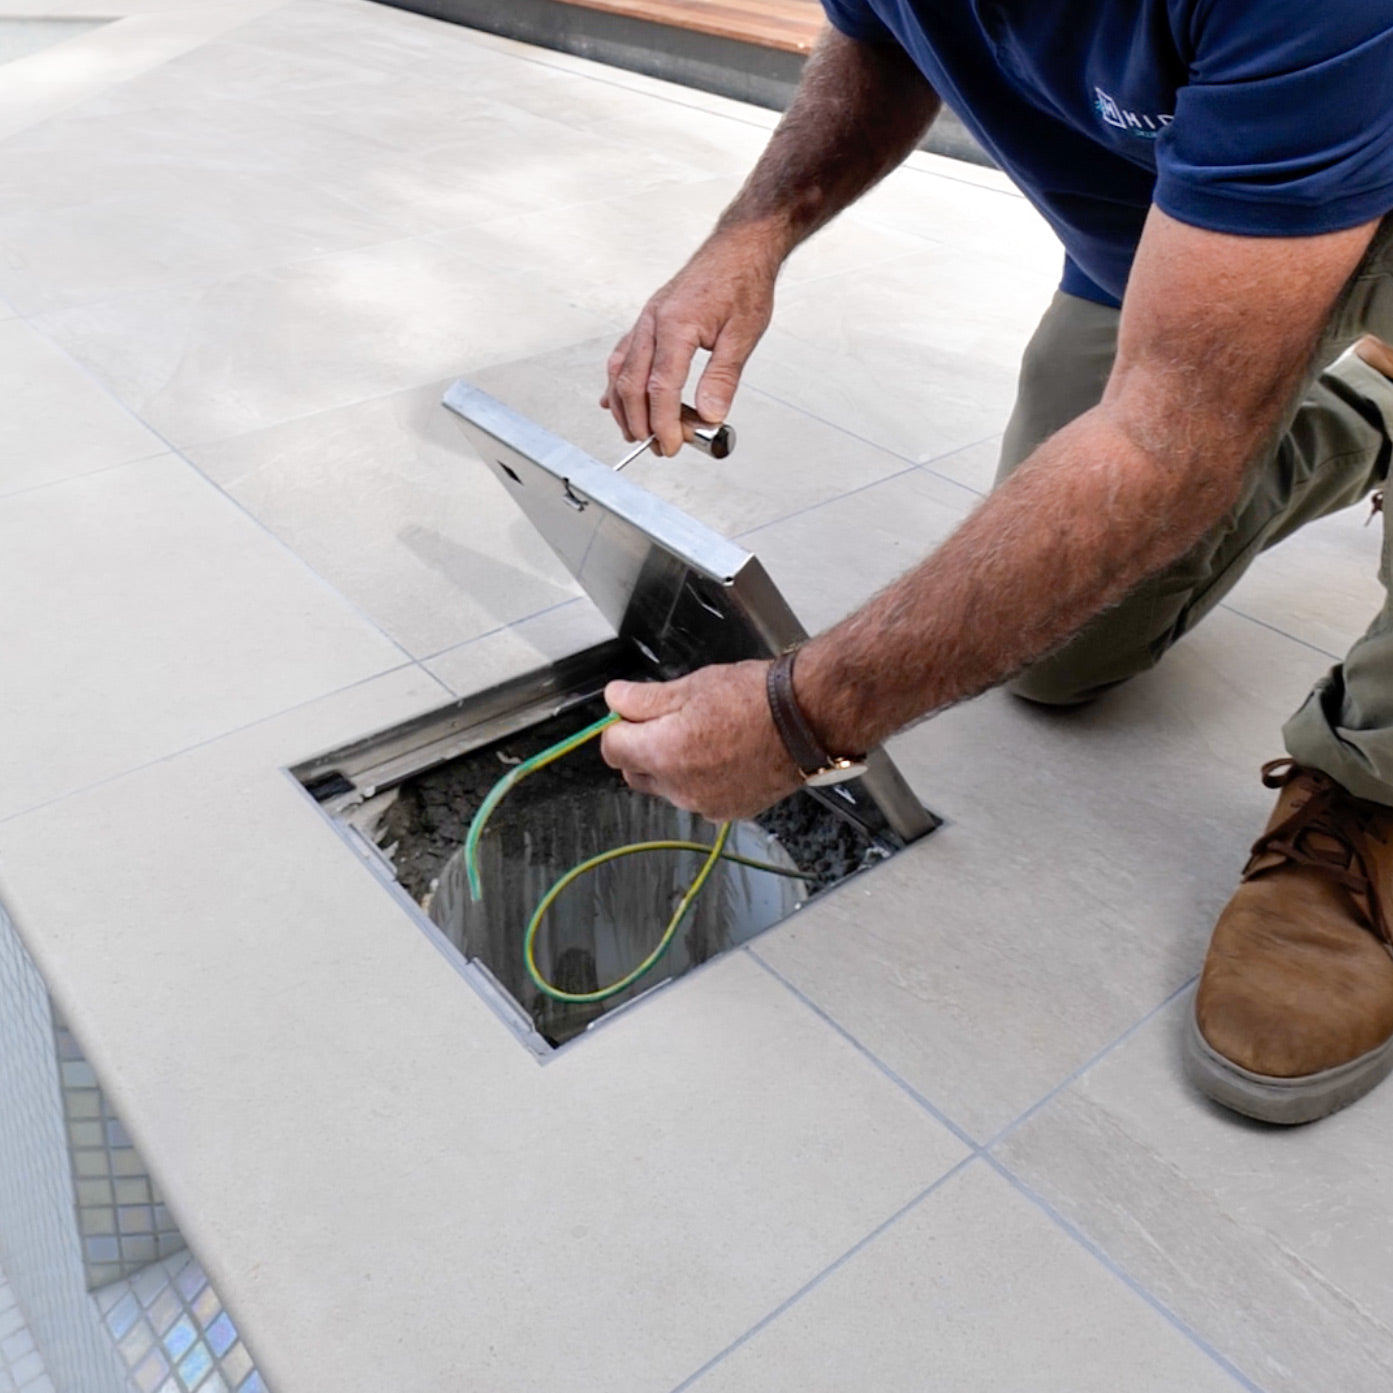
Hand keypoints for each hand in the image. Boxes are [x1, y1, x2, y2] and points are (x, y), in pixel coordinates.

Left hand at [600, 661, 801, 820]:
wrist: (806, 720)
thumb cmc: (755, 700)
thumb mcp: (691, 687)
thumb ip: (644, 699)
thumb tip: (615, 699)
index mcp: (662, 754)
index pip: (612, 748)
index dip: (619, 726)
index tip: (633, 712)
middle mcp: (679, 788)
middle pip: (635, 773)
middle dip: (641, 749)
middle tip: (668, 720)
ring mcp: (705, 805)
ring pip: (667, 787)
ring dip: (672, 766)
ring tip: (705, 735)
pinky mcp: (729, 812)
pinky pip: (698, 798)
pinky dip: (701, 781)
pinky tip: (724, 755)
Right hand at [601, 227, 778, 456]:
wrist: (739, 247)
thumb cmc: (743, 282)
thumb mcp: (744, 334)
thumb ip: (722, 377)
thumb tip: (710, 414)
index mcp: (677, 324)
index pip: (661, 387)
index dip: (664, 422)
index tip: (671, 445)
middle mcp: (653, 321)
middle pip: (632, 383)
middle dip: (641, 422)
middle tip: (657, 447)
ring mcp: (646, 319)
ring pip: (620, 370)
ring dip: (625, 407)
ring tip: (637, 433)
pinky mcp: (648, 320)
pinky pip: (623, 356)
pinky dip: (618, 383)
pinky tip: (616, 401)